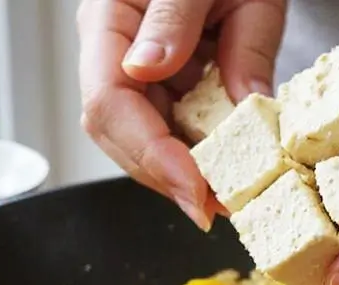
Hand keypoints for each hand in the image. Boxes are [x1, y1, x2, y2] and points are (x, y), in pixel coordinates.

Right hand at [76, 0, 285, 229]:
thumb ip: (182, 20)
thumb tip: (150, 69)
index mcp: (111, 19)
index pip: (109, 102)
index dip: (150, 154)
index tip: (196, 191)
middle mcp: (117, 52)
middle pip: (120, 136)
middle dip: (167, 179)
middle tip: (218, 211)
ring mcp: (141, 71)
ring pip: (145, 142)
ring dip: (183, 176)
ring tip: (228, 200)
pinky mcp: (169, 85)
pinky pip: (175, 131)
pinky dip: (200, 157)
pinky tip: (229, 173)